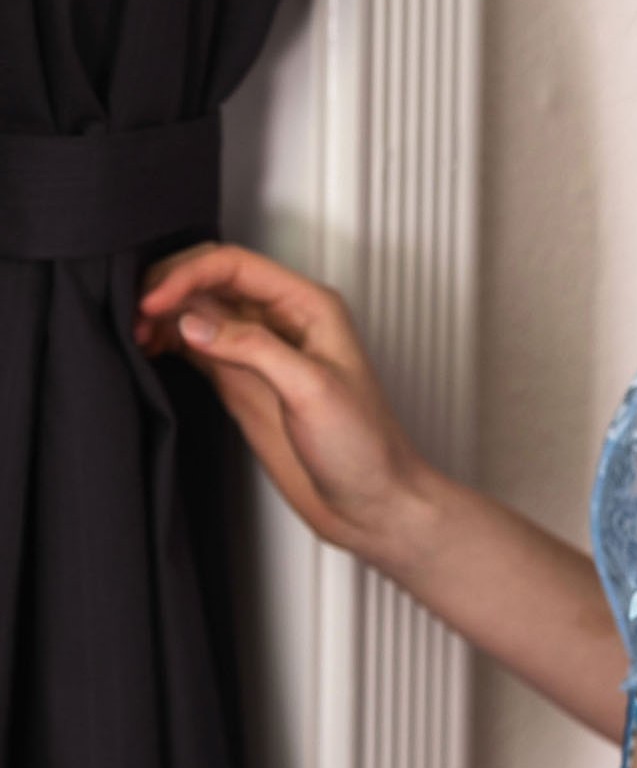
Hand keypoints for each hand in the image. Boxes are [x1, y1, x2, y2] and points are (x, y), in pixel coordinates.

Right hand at [134, 241, 434, 560]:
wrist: (370, 502)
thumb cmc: (364, 447)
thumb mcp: (311, 390)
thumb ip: (253, 349)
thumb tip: (194, 322)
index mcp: (309, 306)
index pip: (235, 264)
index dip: (187, 274)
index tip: (152, 301)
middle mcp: (282, 321)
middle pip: (211, 279)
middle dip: (169, 289)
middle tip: (134, 316)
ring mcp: (260, 351)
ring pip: (200, 311)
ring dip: (164, 315)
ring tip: (134, 335)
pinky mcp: (243, 381)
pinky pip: (198, 346)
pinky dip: (169, 342)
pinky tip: (149, 350)